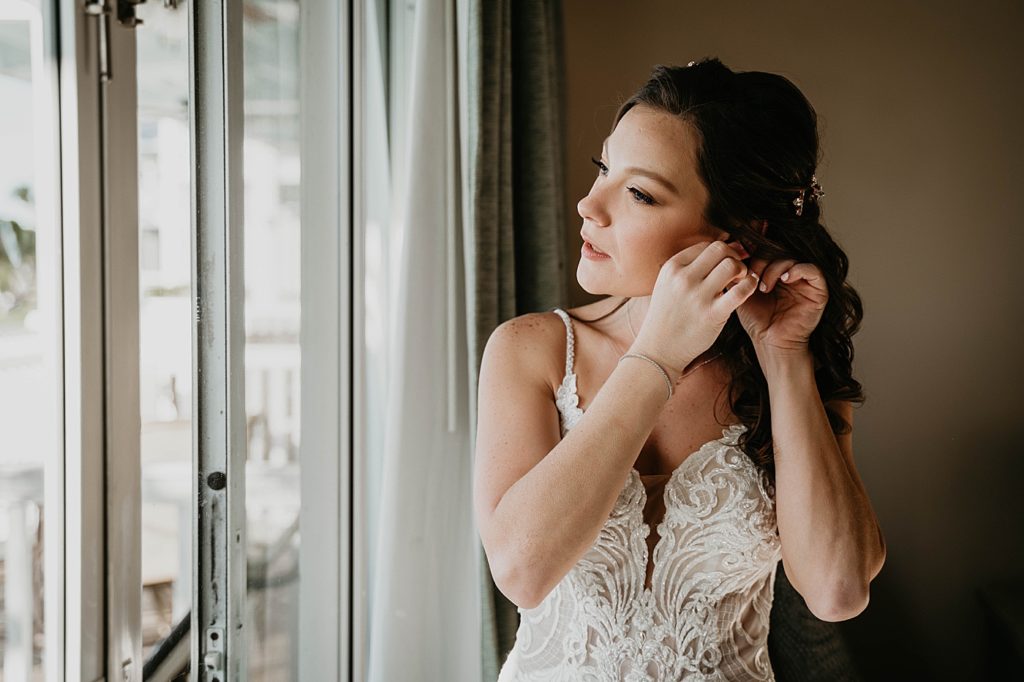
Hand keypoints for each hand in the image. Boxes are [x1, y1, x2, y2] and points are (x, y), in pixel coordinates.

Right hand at [631, 240, 759, 377]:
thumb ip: (689, 267)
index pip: (705, 245)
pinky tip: (748, 288)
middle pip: (720, 249)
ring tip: (739, 281)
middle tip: (735, 271)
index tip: (727, 261)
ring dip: (742, 270)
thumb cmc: (667, 316)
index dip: (721, 251)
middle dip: (733, 256)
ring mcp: (697, 296)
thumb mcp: (666, 285)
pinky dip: (750, 285)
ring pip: (731, 265)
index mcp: (671, 268)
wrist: (658, 349)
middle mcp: (683, 279)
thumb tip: (725, 249)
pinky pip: (740, 290)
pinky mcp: (712, 314)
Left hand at [735, 256, 828, 354]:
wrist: (769, 342)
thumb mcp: (741, 292)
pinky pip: (813, 270)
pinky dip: (798, 270)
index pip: (766, 250)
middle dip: (762, 260)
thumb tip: (729, 253)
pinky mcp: (818, 290)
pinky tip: (785, 280)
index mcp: (773, 271)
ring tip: (764, 287)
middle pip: (778, 250)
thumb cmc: (756, 320)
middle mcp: (790, 273)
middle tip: (751, 275)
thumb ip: (738, 273)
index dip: (754, 252)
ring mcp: (804, 281)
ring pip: (792, 258)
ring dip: (775, 268)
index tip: (742, 261)